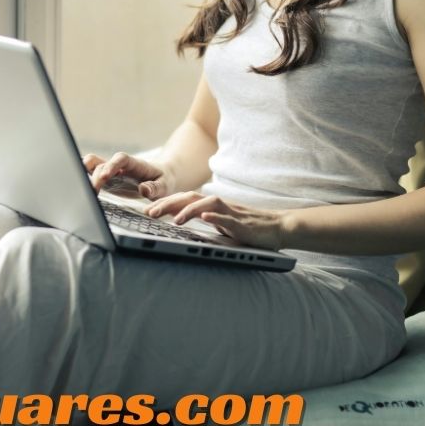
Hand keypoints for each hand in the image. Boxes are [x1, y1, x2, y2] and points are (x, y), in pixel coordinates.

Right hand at [82, 151, 173, 199]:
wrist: (161, 178)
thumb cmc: (163, 181)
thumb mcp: (165, 185)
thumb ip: (155, 188)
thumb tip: (144, 190)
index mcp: (135, 164)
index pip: (121, 159)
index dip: (111, 166)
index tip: (104, 176)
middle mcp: (120, 166)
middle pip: (102, 163)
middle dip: (95, 176)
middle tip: (93, 192)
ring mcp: (111, 172)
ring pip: (92, 165)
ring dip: (84, 173)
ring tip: (84, 190)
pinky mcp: (106, 180)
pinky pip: (91, 174)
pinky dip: (85, 179)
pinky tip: (82, 191)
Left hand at [146, 192, 287, 250]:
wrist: (277, 227)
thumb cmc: (247, 227)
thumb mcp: (220, 225)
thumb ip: (204, 220)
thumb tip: (180, 221)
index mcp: (211, 206)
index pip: (184, 200)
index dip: (165, 203)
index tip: (147, 210)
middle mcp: (218, 205)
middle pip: (190, 197)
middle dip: (168, 204)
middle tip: (150, 213)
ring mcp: (231, 212)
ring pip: (206, 204)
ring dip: (189, 210)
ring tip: (174, 220)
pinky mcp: (243, 223)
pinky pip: (228, 218)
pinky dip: (216, 217)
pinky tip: (205, 218)